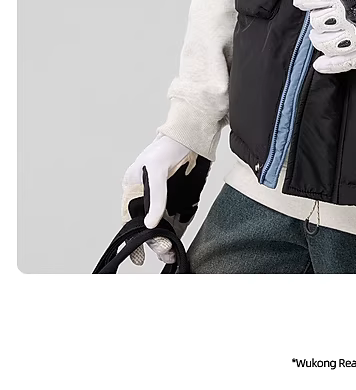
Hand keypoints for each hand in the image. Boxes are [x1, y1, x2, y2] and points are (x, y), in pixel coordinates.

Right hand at [121, 134, 209, 265]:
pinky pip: (175, 217)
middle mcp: (145, 194)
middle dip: (154, 240)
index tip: (140, 255)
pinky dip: (176, 230)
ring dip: (165, 239)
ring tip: (171, 253)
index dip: (136, 235)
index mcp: (132, 187)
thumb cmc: (168, 146)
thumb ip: (156, 195)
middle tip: (165, 252)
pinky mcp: (178, 196)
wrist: (191, 135)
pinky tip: (178, 241)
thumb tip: (151, 222)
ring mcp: (162, 196)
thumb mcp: (157, 169)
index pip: (130, 217)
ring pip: (160, 223)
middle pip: (146, 223)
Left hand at [292, 0, 355, 73]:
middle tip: (322, 18)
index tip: (302, 2)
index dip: (304, 0)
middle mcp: (344, 14)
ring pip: (326, 43)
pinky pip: (344, 62)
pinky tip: (320, 65)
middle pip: (317, 22)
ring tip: (322, 37)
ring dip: (320, 40)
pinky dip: (330, 65)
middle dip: (317, 20)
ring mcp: (355, 34)